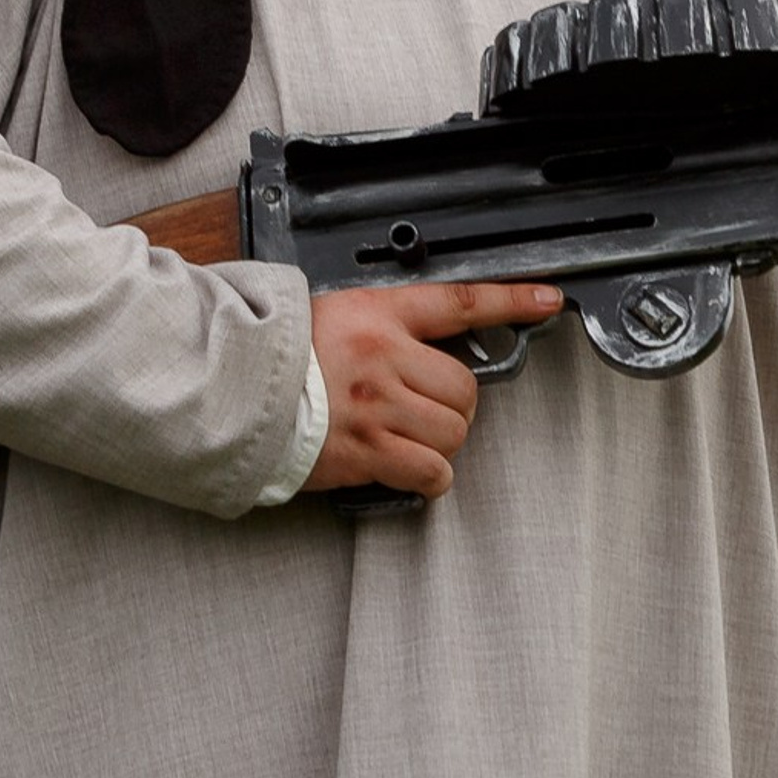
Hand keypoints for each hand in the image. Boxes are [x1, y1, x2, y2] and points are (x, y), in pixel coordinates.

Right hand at [303, 282, 563, 498]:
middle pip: (465, 388)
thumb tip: (426, 343)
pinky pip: (429, 471)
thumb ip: (386, 323)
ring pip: (454, 432)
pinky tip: (409, 468)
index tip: (548, 301)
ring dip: (442, 441)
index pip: (460, 302)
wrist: (229, 393)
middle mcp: (384, 359)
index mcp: (378, 316)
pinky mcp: (365, 453)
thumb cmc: (279, 356)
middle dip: (455, 403)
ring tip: (410, 437)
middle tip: (425, 406)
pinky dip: (429, 476)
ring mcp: (377, 408)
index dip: (511, 301)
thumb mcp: (336, 314)